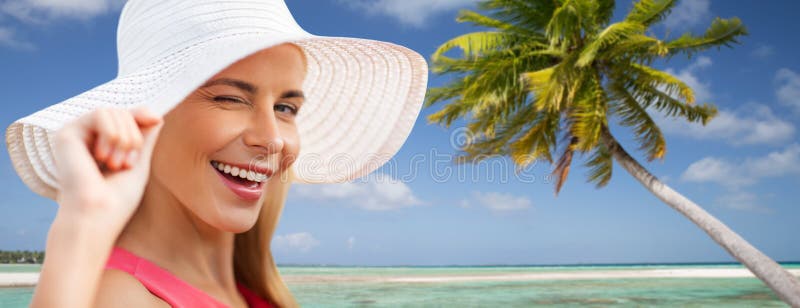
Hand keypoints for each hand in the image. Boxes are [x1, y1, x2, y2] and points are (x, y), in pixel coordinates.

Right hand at [53, 107, 162, 233]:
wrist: (97, 216)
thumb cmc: (117, 199)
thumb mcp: (138, 163)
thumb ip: (144, 138)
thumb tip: (156, 115)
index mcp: (103, 145)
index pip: (125, 117)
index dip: (141, 115)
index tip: (156, 119)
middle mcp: (88, 138)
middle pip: (121, 113)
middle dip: (134, 135)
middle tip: (126, 164)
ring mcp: (77, 135)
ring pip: (112, 111)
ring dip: (124, 137)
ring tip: (115, 164)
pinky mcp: (67, 134)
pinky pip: (100, 113)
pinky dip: (111, 132)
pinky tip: (103, 156)